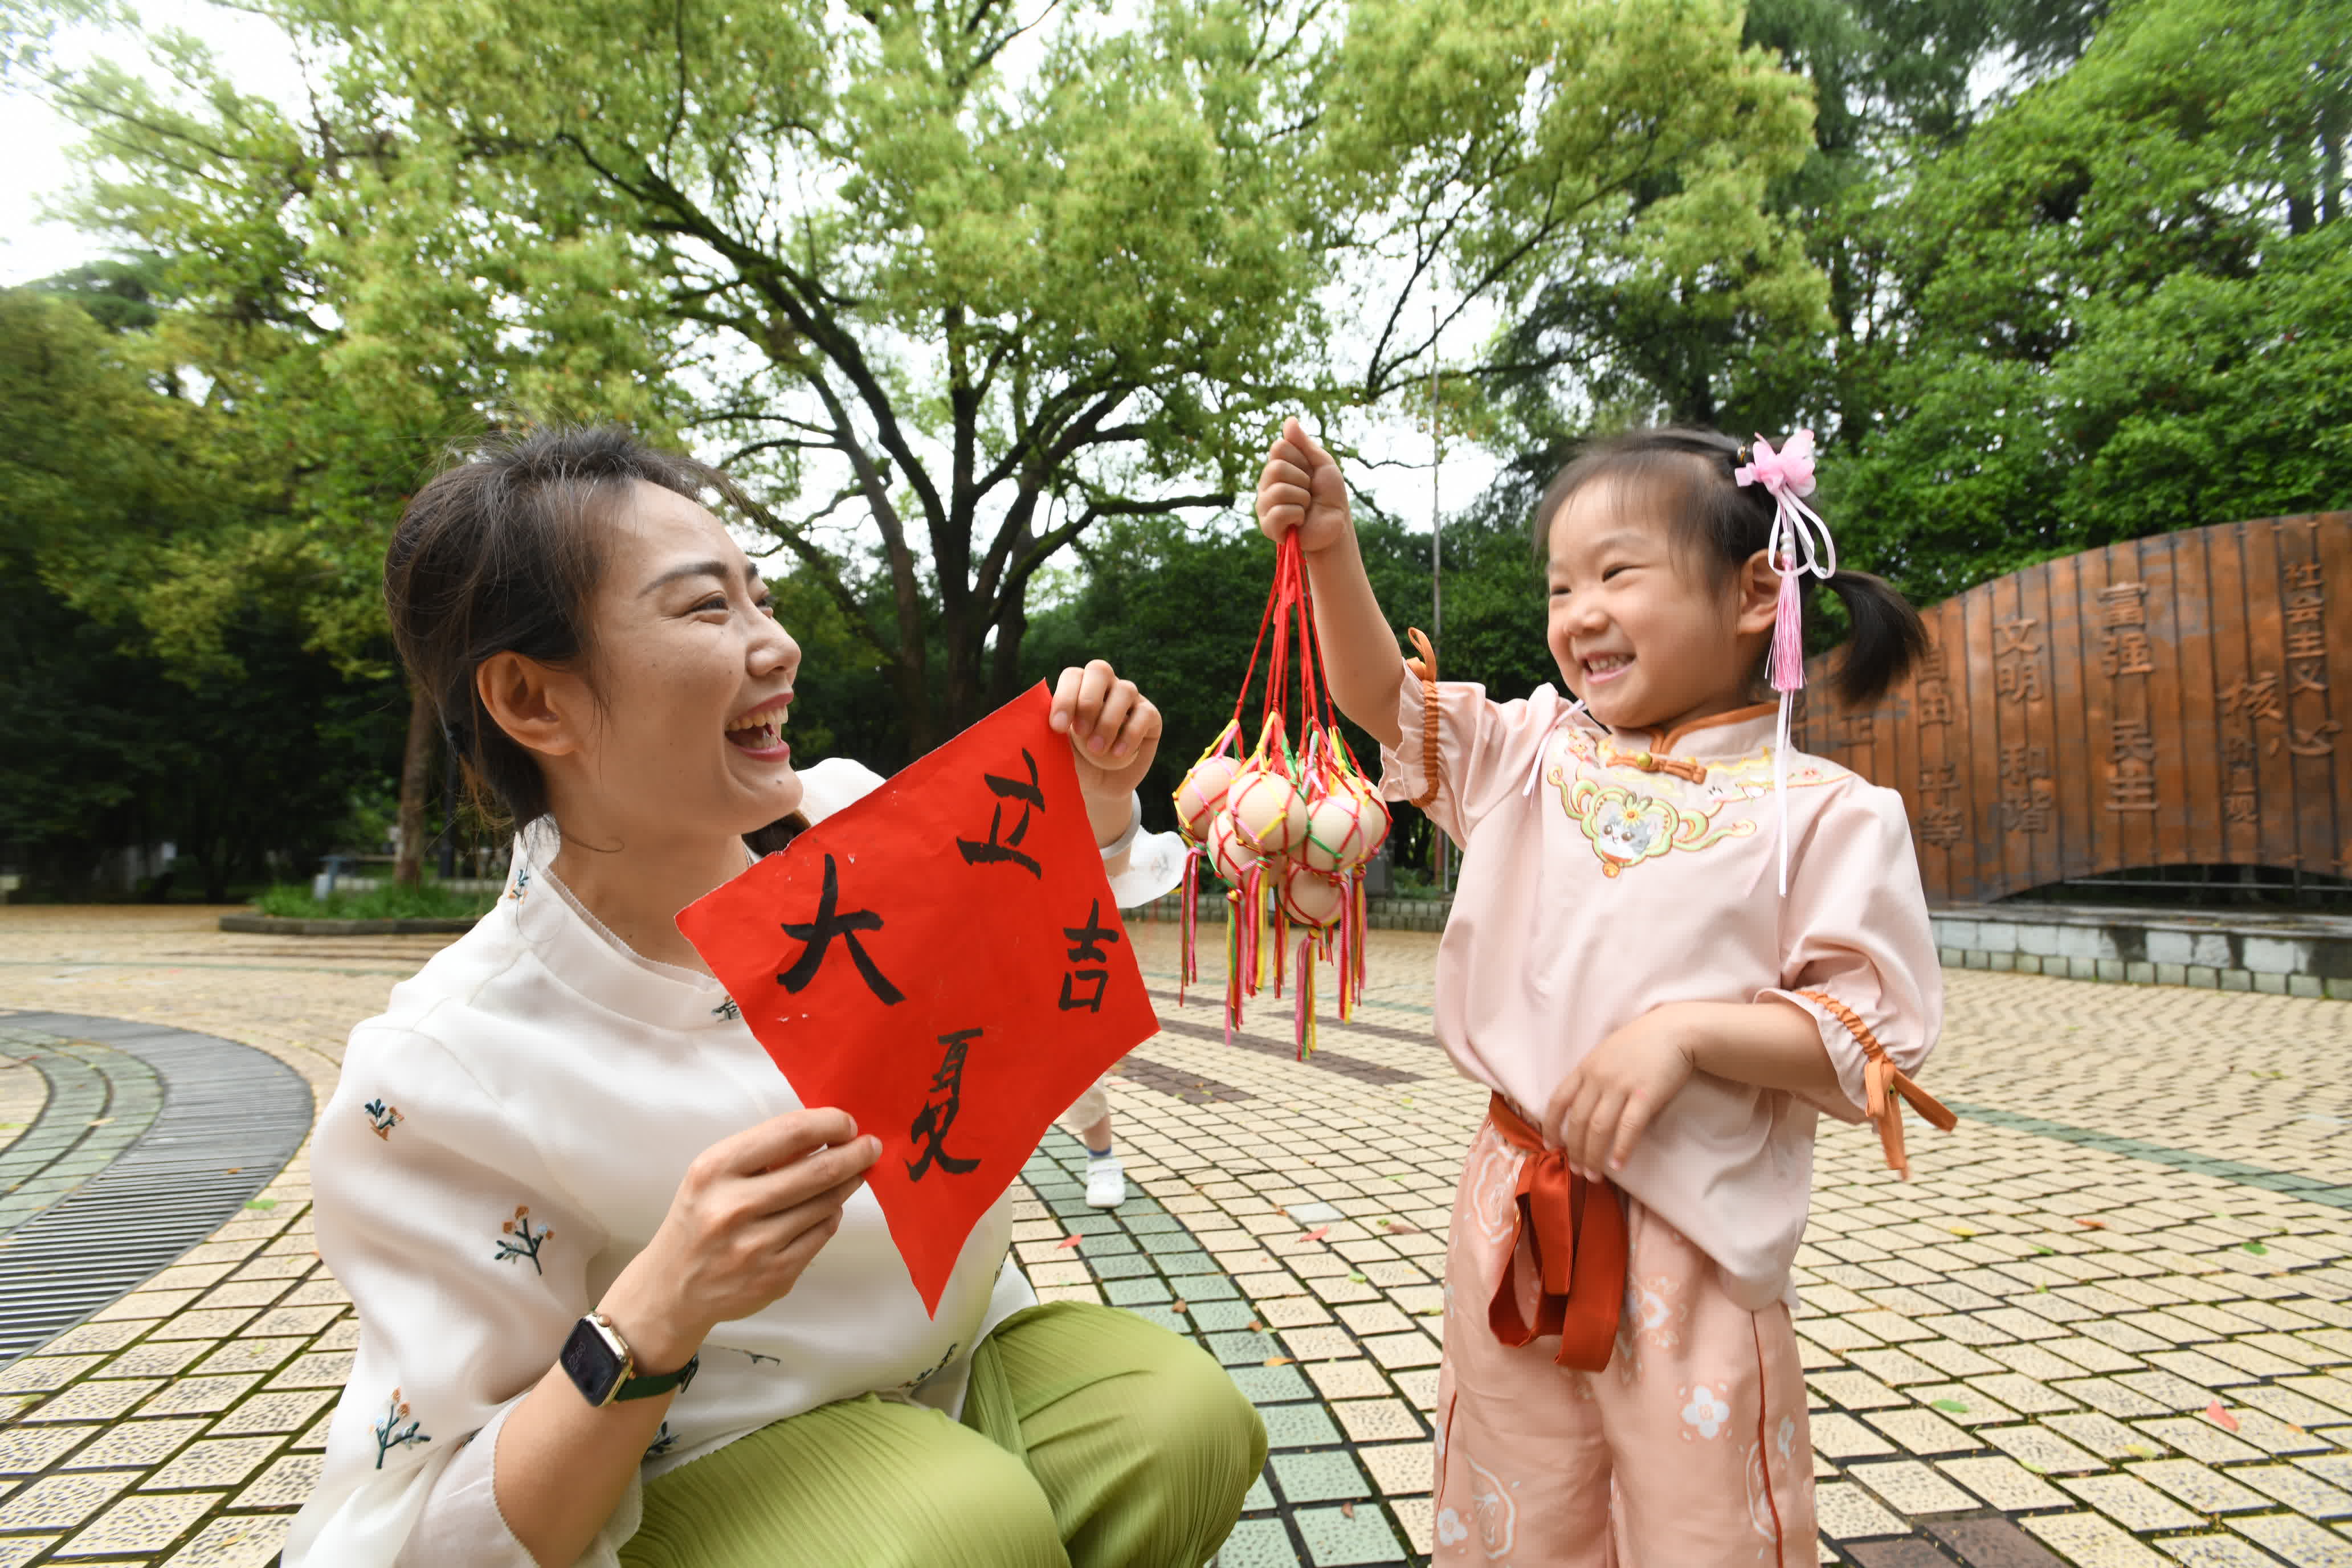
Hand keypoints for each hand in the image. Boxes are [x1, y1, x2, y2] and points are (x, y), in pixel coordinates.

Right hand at [600, 1109, 878, 1371]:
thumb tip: (825, 1133)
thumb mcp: (715, 1175)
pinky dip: (830, 1216)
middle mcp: (733, 1207)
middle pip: (817, 1171)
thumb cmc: (699, 1218)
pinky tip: (826, 1208)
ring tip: (854, 1174)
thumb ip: (764, 1153)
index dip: (829, 1123)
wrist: (672, 1288)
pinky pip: (821, 1235)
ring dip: (847, 1185)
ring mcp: (755, 1246)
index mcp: (715, 1170)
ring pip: (825, 1205)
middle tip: (871, 1147)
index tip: (848, 1123)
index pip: (789, 1132)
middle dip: (855, 1155)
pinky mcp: (775, 1276)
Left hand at [1049, 660, 1162, 833]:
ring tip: (1097, 750)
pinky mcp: (1150, 717)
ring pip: (1125, 689)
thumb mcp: (1058, 749)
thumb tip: (1041, 724)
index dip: (1065, 697)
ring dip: (1108, 721)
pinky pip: (1145, 714)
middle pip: (1100, 670)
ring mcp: (1130, 699)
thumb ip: (1050, 732)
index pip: (1072, 676)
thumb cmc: (1074, 763)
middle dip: (1088, 701)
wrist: (1100, 787)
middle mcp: (1105, 687)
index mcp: (1078, 688)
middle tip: (1080, 733)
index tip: (1057, 727)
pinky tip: (1118, 755)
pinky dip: (1130, 735)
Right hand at [1256, 418, 1352, 555]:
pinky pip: (1279, 512)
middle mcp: (1266, 484)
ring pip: (1279, 490)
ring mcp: (1264, 505)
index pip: (1279, 447)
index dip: (1301, 458)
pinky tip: (1300, 520)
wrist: (1337, 524)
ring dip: (1302, 499)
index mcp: (1277, 467)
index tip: (1310, 471)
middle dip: (1302, 479)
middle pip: (1275, 468)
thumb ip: (1304, 443)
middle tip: (1309, 491)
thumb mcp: (1321, 463)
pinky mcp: (1268, 526)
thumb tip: (1289, 419)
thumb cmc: (1330, 494)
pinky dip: (1298, 515)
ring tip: (1306, 507)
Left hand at [1543, 1006, 1697, 1179]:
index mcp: (1585, 1068)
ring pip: (1598, 1129)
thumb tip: (1581, 1108)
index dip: (1550, 1126)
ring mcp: (1621, 1086)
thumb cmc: (1640, 1043)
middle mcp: (1598, 1078)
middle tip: (1577, 1171)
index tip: (1550, 1145)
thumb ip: (1592, 1077)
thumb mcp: (1606, 1053)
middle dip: (1574, 1150)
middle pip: (1577, 1121)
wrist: (1674, 1031)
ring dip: (1593, 1156)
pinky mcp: (1645, 1096)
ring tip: (1593, 1176)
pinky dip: (1620, 1150)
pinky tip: (1617, 1166)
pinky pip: (1628, 1128)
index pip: (1558, 1101)